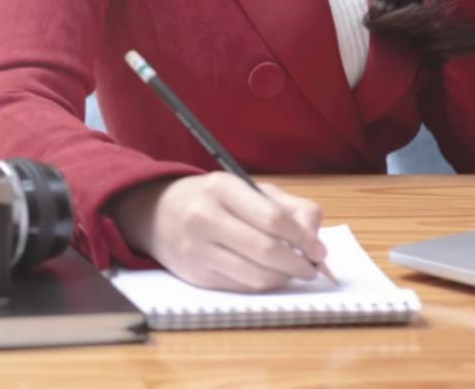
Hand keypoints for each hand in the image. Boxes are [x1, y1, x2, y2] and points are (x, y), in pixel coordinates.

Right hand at [108, 172, 326, 291]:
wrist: (155, 214)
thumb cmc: (211, 199)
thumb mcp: (247, 189)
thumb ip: (288, 207)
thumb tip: (314, 237)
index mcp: (221, 188)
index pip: (272, 218)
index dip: (303, 238)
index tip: (319, 249)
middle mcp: (205, 218)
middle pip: (266, 250)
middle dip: (298, 263)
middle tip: (312, 267)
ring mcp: (198, 250)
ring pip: (256, 275)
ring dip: (283, 278)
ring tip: (292, 271)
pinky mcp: (196, 275)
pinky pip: (241, 287)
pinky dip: (263, 284)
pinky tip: (269, 275)